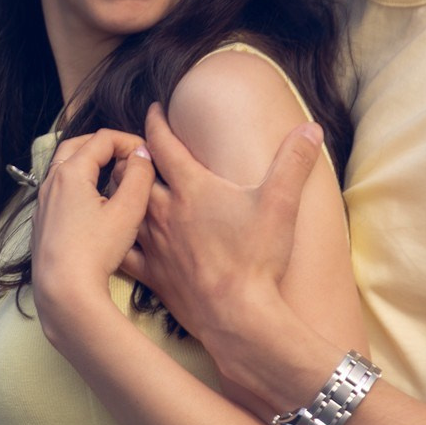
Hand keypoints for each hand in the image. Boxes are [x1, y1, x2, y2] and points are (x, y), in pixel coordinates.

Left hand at [29, 128, 155, 339]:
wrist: (63, 288)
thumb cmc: (95, 250)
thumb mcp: (127, 211)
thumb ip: (139, 177)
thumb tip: (142, 154)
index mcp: (71, 172)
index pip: (102, 138)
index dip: (129, 140)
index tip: (147, 154)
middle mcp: (51, 181)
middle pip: (77, 145)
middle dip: (104, 145)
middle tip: (128, 155)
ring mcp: (43, 201)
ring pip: (65, 167)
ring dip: (89, 163)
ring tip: (114, 175)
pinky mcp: (42, 220)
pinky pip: (59, 189)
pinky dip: (78, 183)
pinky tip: (95, 202)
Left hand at [125, 102, 321, 352]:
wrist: (237, 314)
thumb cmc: (257, 257)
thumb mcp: (281, 203)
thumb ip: (294, 161)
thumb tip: (311, 127)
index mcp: (192, 187)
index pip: (163, 143)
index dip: (157, 122)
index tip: (153, 110)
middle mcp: (164, 210)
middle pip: (135, 172)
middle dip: (134, 156)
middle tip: (135, 148)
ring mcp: (153, 242)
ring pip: (123, 208)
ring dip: (120, 194)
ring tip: (121, 186)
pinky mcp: (150, 272)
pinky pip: (123, 250)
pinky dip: (116, 238)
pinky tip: (113, 237)